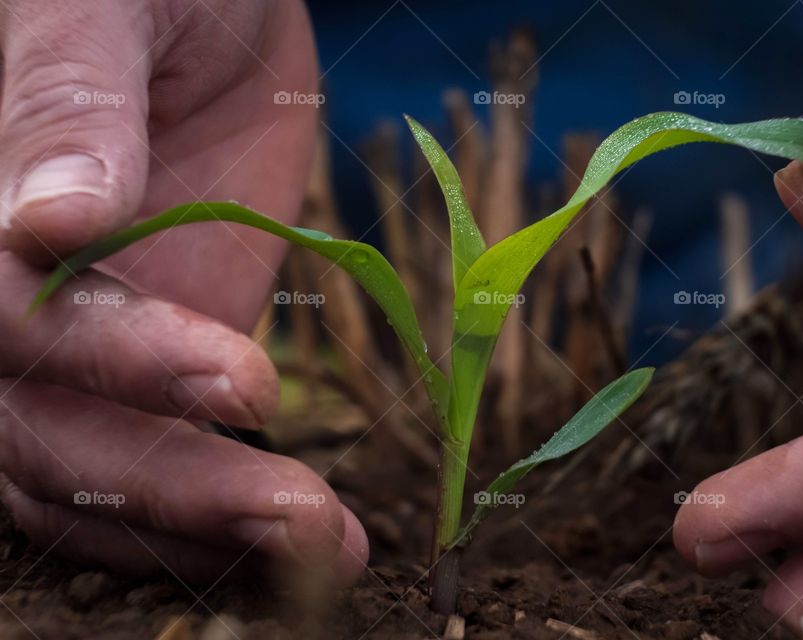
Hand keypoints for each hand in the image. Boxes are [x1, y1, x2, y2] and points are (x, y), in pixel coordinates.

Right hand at [0, 0, 367, 584]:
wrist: (203, 6)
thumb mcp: (101, 8)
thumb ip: (69, 104)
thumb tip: (48, 225)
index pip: (4, 323)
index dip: (114, 360)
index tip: (242, 380)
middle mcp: (8, 308)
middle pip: (46, 436)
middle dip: (175, 485)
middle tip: (300, 519)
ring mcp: (85, 350)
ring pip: (101, 473)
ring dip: (209, 525)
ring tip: (325, 549)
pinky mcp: (158, 363)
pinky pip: (166, 455)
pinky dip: (224, 506)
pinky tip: (303, 535)